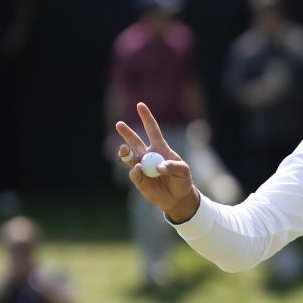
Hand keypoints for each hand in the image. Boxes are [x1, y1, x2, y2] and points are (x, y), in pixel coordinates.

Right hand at [115, 102, 199, 221]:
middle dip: (126, 133)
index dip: (146, 118)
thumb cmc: (182, 180)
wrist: (178, 198)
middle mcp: (148, 155)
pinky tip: (138, 168)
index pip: (152, 130)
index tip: (140, 105)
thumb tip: (158, 167)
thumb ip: (173, 166)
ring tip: (122, 149)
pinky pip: (134, 173)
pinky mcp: (139, 180)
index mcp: (160, 148)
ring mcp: (142, 167)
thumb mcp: (184, 171)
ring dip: (125, 153)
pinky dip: (135, 170)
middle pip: (135, 141)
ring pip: (129, 157)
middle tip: (119, 124)